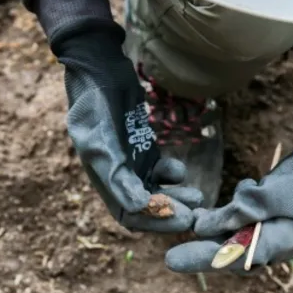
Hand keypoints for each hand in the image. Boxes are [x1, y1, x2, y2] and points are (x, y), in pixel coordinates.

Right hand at [53, 20, 202, 231]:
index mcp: (103, 180)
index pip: (130, 215)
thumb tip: (138, 207)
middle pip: (147, 208)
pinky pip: (162, 171)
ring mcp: (132, 162)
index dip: (154, 222)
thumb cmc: (94, 104)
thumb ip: (116, 175)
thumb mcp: (99, 139)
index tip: (181, 219)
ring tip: (198, 195)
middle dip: (171, 212)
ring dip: (177, 197)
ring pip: (158, 191)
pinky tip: (181, 171)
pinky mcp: (144, 147)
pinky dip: (173, 176)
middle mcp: (118, 176)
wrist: (99, 69)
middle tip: (197, 212)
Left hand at [164, 80, 292, 272]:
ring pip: (238, 237)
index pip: (238, 256)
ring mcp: (278, 230)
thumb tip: (204, 229)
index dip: (204, 260)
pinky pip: (246, 222)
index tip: (173, 261)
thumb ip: (246, 210)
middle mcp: (279, 242)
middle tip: (171, 259)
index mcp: (286, 242)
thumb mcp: (281, 190)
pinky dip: (231, 214)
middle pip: (235, 253)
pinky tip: (224, 202)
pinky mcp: (274, 215)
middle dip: (203, 253)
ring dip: (216, 230)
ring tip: (193, 221)